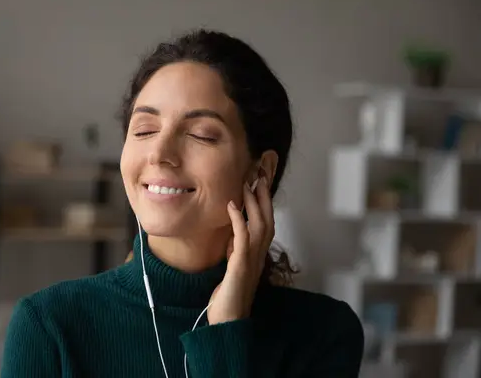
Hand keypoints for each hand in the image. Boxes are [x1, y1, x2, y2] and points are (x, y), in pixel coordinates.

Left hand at [207, 176, 274, 324]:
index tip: (261, 180)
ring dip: (254, 202)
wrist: (228, 322)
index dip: (265, 201)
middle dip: (264, 195)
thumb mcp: (233, 266)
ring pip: (259, 225)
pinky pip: (241, 239)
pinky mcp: (240, 267)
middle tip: (260, 172)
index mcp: (256, 254)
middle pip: (267, 219)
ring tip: (249, 182)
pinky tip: (231, 205)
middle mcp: (258, 255)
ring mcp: (251, 261)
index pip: (265, 222)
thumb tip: (233, 232)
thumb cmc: (228, 297)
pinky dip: (237, 220)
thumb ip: (236, 249)